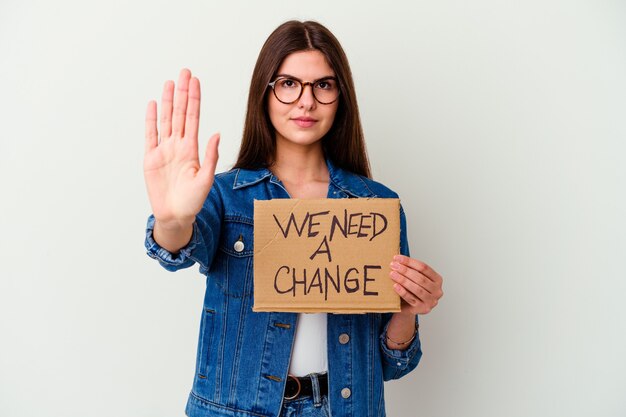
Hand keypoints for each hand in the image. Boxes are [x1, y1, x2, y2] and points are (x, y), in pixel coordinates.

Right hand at [144, 69, 219, 226]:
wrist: (175, 216)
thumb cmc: (193, 201)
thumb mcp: (206, 179)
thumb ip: (210, 155)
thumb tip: (217, 133)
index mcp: (192, 149)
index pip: (193, 118)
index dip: (194, 99)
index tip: (196, 82)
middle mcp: (178, 145)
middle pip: (179, 113)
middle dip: (182, 93)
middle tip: (184, 72)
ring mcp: (164, 150)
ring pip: (165, 120)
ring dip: (167, 101)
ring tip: (169, 83)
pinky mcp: (150, 158)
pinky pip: (150, 135)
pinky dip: (151, 120)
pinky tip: (153, 105)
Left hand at [389, 255, 443, 314]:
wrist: (408, 308)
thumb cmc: (412, 290)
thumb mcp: (415, 279)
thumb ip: (411, 269)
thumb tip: (398, 258)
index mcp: (437, 280)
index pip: (424, 267)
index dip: (410, 261)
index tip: (397, 258)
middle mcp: (437, 291)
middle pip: (420, 278)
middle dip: (405, 270)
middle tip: (393, 266)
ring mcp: (431, 301)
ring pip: (417, 289)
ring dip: (403, 280)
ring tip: (392, 274)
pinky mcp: (423, 309)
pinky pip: (411, 299)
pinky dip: (402, 291)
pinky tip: (395, 286)